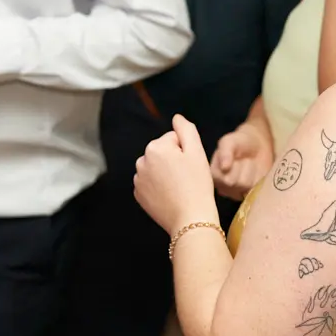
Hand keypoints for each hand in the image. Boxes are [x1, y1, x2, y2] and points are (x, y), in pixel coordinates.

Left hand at [134, 115, 220, 234]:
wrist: (189, 218)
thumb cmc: (197, 184)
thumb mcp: (197, 152)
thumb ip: (186, 130)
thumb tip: (176, 118)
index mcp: (155, 147)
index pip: (174, 139)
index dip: (187, 150)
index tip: (192, 165)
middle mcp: (141, 161)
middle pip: (163, 153)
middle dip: (175, 160)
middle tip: (187, 177)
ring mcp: (138, 179)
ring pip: (157, 168)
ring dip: (167, 173)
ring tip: (179, 187)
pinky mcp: (138, 195)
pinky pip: (151, 184)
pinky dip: (160, 187)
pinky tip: (170, 195)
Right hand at [211, 115, 274, 198]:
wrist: (256, 144)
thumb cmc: (239, 142)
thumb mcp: (229, 141)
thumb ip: (225, 152)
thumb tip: (225, 167)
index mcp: (214, 175)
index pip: (226, 180)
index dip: (234, 168)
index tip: (235, 157)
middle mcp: (223, 187)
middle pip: (238, 184)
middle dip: (244, 170)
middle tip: (243, 160)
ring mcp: (237, 192)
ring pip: (248, 187)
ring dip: (252, 173)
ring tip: (249, 164)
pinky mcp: (250, 193)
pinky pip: (257, 190)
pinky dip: (259, 180)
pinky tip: (255, 173)